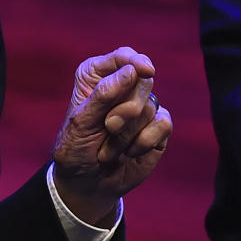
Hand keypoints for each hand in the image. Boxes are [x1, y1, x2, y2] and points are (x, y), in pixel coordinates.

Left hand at [51, 46, 172, 225]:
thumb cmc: (77, 147)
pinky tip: (130, 152)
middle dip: (126, 108)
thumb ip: (104, 94)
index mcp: (96, 77)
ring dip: (128, 132)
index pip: (122, 57)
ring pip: (151, 106)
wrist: (87, 183)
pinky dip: (145, 140)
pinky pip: (164, 123)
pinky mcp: (156, 127)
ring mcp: (141, 107)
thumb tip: (133, 70)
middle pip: (142, 80)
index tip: (144, 69)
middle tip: (108, 127)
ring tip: (109, 147)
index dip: (135, 60)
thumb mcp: (82, 120)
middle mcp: (121, 87)